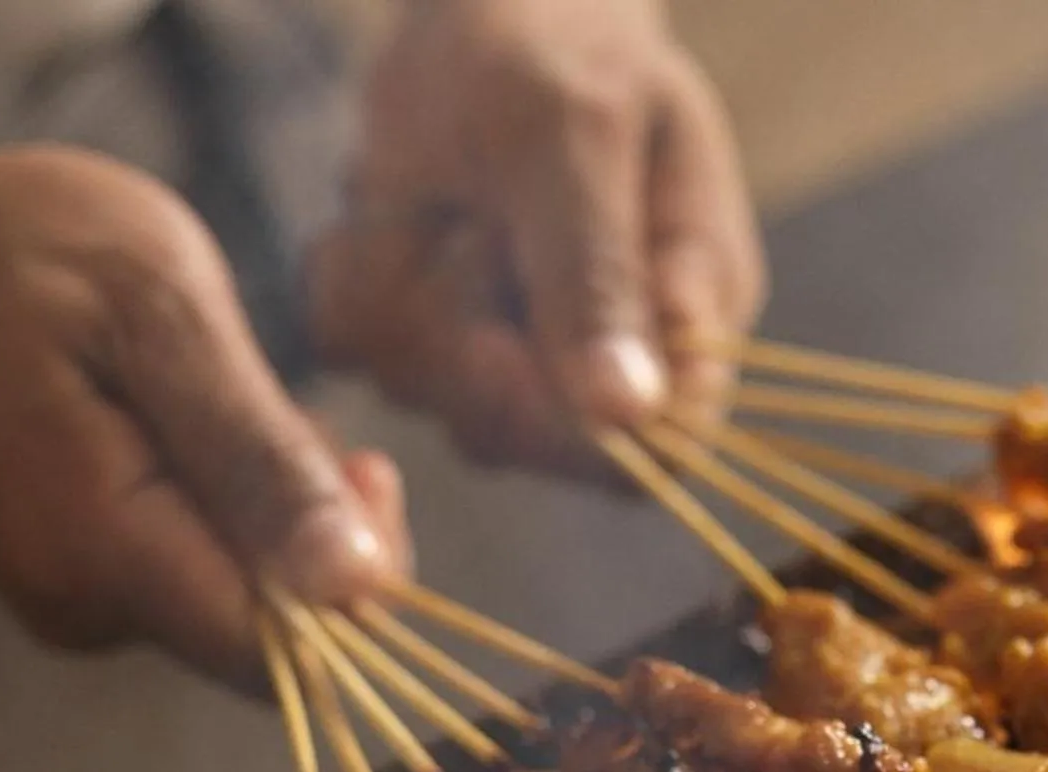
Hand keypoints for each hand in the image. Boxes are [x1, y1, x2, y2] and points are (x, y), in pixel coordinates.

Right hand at [0, 126, 407, 686]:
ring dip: (270, 504)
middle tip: (283, 403)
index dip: (357, 585)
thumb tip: (358, 586)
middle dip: (317, 528)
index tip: (362, 467)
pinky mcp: (85, 584)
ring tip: (213, 393)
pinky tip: (184, 418)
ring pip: (243, 595)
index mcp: (107, 555)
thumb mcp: (160, 312)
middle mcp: (90, 611)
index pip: (289, 654)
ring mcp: (80, 605)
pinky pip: (198, 569)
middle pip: (276, 631)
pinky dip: (225, 500)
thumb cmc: (9, 256)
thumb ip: (260, 457)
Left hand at [309, 0, 765, 466]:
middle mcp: (610, 356)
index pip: (661, 450)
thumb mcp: (574, 136)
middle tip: (461, 232)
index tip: (496, 348)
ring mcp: (515, 353)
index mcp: (691, 315)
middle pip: (533, 443)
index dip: (576, 434)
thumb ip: (597, 273)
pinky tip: (389, 210)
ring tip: (440, 201)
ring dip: (407, 296)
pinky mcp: (431, 336)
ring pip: (436, 400)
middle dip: (467, 343)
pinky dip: (356, 278)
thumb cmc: (556, 45)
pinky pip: (367, 353)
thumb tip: (629, 415)